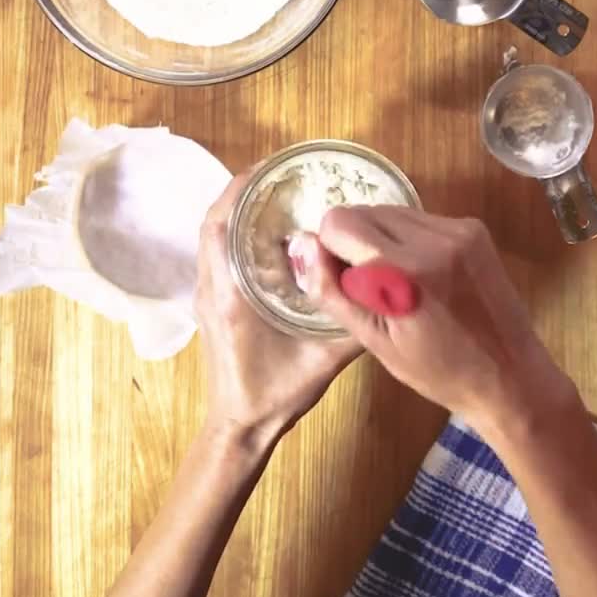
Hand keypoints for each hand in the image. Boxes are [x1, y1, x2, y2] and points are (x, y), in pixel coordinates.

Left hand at [194, 174, 360, 443]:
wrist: (240, 428)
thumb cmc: (276, 394)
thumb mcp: (323, 361)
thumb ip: (353, 326)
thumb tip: (387, 289)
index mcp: (230, 295)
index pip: (220, 226)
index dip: (238, 191)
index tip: (267, 168)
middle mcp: (212, 288)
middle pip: (214, 223)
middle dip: (242, 193)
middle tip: (281, 176)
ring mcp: (209, 295)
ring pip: (214, 238)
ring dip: (239, 212)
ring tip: (278, 196)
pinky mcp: (214, 303)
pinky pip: (219, 254)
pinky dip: (238, 233)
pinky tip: (273, 233)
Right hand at [292, 206, 571, 443]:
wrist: (511, 376)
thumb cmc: (438, 372)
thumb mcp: (375, 341)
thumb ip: (333, 290)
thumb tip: (300, 244)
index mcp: (403, 271)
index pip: (338, 222)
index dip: (330, 250)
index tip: (346, 284)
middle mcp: (433, 238)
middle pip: (362, 210)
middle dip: (354, 242)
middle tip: (372, 289)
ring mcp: (458, 229)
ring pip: (390, 211)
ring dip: (380, 238)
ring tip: (398, 284)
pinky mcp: (473, 228)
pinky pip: (419, 218)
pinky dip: (408, 239)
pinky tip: (423, 275)